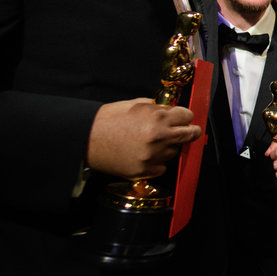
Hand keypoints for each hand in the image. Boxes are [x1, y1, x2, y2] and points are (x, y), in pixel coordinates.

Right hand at [86, 98, 200, 178]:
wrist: (86, 139)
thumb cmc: (109, 119)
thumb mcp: (136, 104)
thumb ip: (158, 108)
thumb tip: (172, 111)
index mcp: (158, 118)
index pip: (188, 116)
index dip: (185, 116)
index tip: (183, 118)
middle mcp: (159, 137)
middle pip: (190, 135)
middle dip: (190, 131)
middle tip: (189, 131)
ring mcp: (152, 156)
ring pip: (175, 152)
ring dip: (170, 147)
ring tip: (154, 142)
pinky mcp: (144, 171)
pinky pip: (162, 167)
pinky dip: (158, 162)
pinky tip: (146, 154)